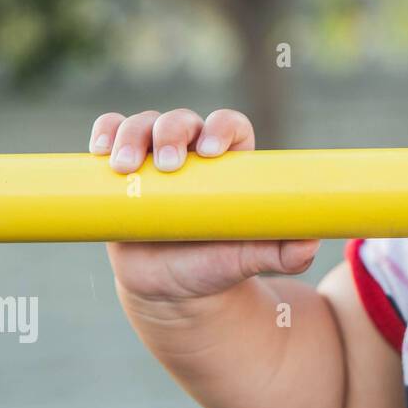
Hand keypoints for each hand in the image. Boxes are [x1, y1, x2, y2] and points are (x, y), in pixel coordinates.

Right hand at [88, 108, 319, 302]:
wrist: (174, 286)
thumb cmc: (218, 264)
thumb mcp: (248, 259)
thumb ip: (279, 252)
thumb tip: (308, 246)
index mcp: (230, 161)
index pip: (229, 125)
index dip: (222, 128)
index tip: (214, 152)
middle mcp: (192, 150)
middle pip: (181, 120)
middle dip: (172, 132)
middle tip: (168, 164)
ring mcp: (153, 156)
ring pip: (142, 124)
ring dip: (131, 135)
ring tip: (125, 167)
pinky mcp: (121, 168)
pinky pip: (110, 134)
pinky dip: (104, 133)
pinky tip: (100, 149)